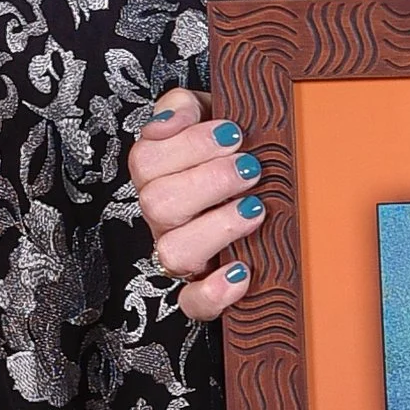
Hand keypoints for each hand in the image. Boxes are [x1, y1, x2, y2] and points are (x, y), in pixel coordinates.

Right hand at [131, 86, 264, 322]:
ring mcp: (179, 253)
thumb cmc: (232, 148)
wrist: (263, 183)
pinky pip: (192, 303)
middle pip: (157, 204)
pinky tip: (241, 272)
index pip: (146, 160)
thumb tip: (167, 121)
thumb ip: (182, 106)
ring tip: (255, 209)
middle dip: (209, 182)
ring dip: (216, 228)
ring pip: (172, 252)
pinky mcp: (201, 288)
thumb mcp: (208, 112)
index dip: (189, 145)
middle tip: (251, 167)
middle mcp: (163, 216)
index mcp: (157, 173)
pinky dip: (213, 293)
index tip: (234, 133)